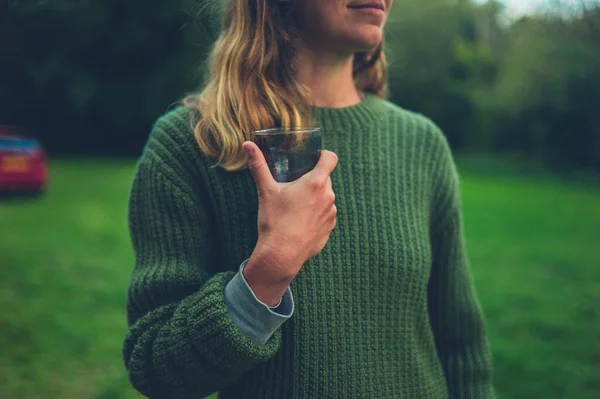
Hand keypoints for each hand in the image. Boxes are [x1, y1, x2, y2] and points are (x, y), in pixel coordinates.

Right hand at [242, 141, 337, 305]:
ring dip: (315, 198)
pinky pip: (326, 215)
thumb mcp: (266, 191)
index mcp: (316, 183)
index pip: (331, 158)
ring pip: (326, 198)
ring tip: (296, 207)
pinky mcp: (330, 228)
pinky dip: (316, 215)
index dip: (323, 155)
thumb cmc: (274, 221)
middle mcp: (328, 196)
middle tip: (295, 186)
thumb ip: (258, 166)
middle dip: (313, 179)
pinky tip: (300, 222)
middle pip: (325, 179)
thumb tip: (247, 144)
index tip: (314, 158)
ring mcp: (331, 214)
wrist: (282, 254)